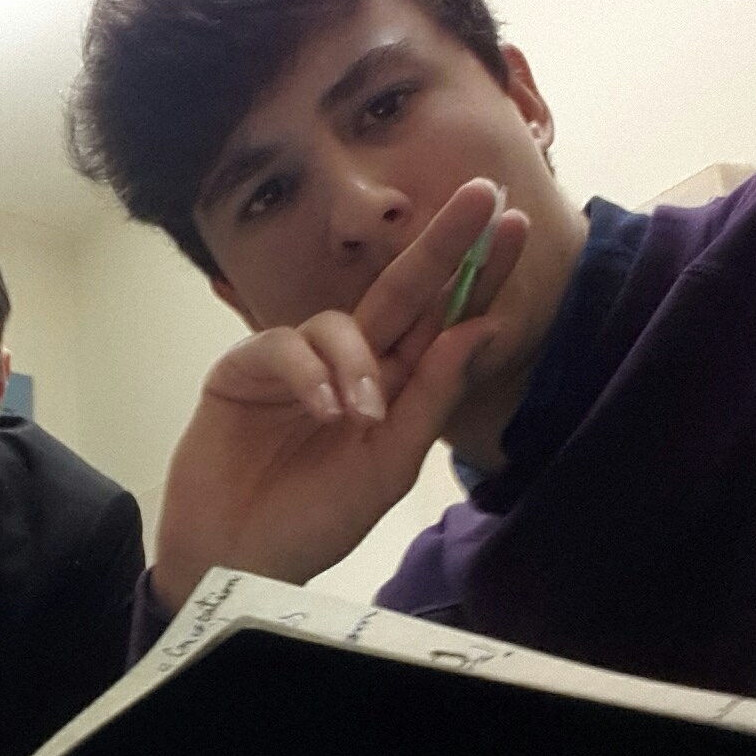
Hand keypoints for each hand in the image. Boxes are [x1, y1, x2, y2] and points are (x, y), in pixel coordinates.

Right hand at [152, 179, 526, 611]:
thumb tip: (481, 328)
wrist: (237, 559)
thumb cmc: (313, 521)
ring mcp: (297, 363)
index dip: (478, 276)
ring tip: (363, 416)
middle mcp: (350, 365)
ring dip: (360, 362)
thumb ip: (431, 399)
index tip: (517, 226)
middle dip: (442, 246)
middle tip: (483, 196)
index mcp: (394, 389)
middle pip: (402, 293)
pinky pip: (284, 347)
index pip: (444, 322)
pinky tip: (323, 412)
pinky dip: (310, 375)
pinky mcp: (245, 368)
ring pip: (342, 322)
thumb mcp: (388, 469)